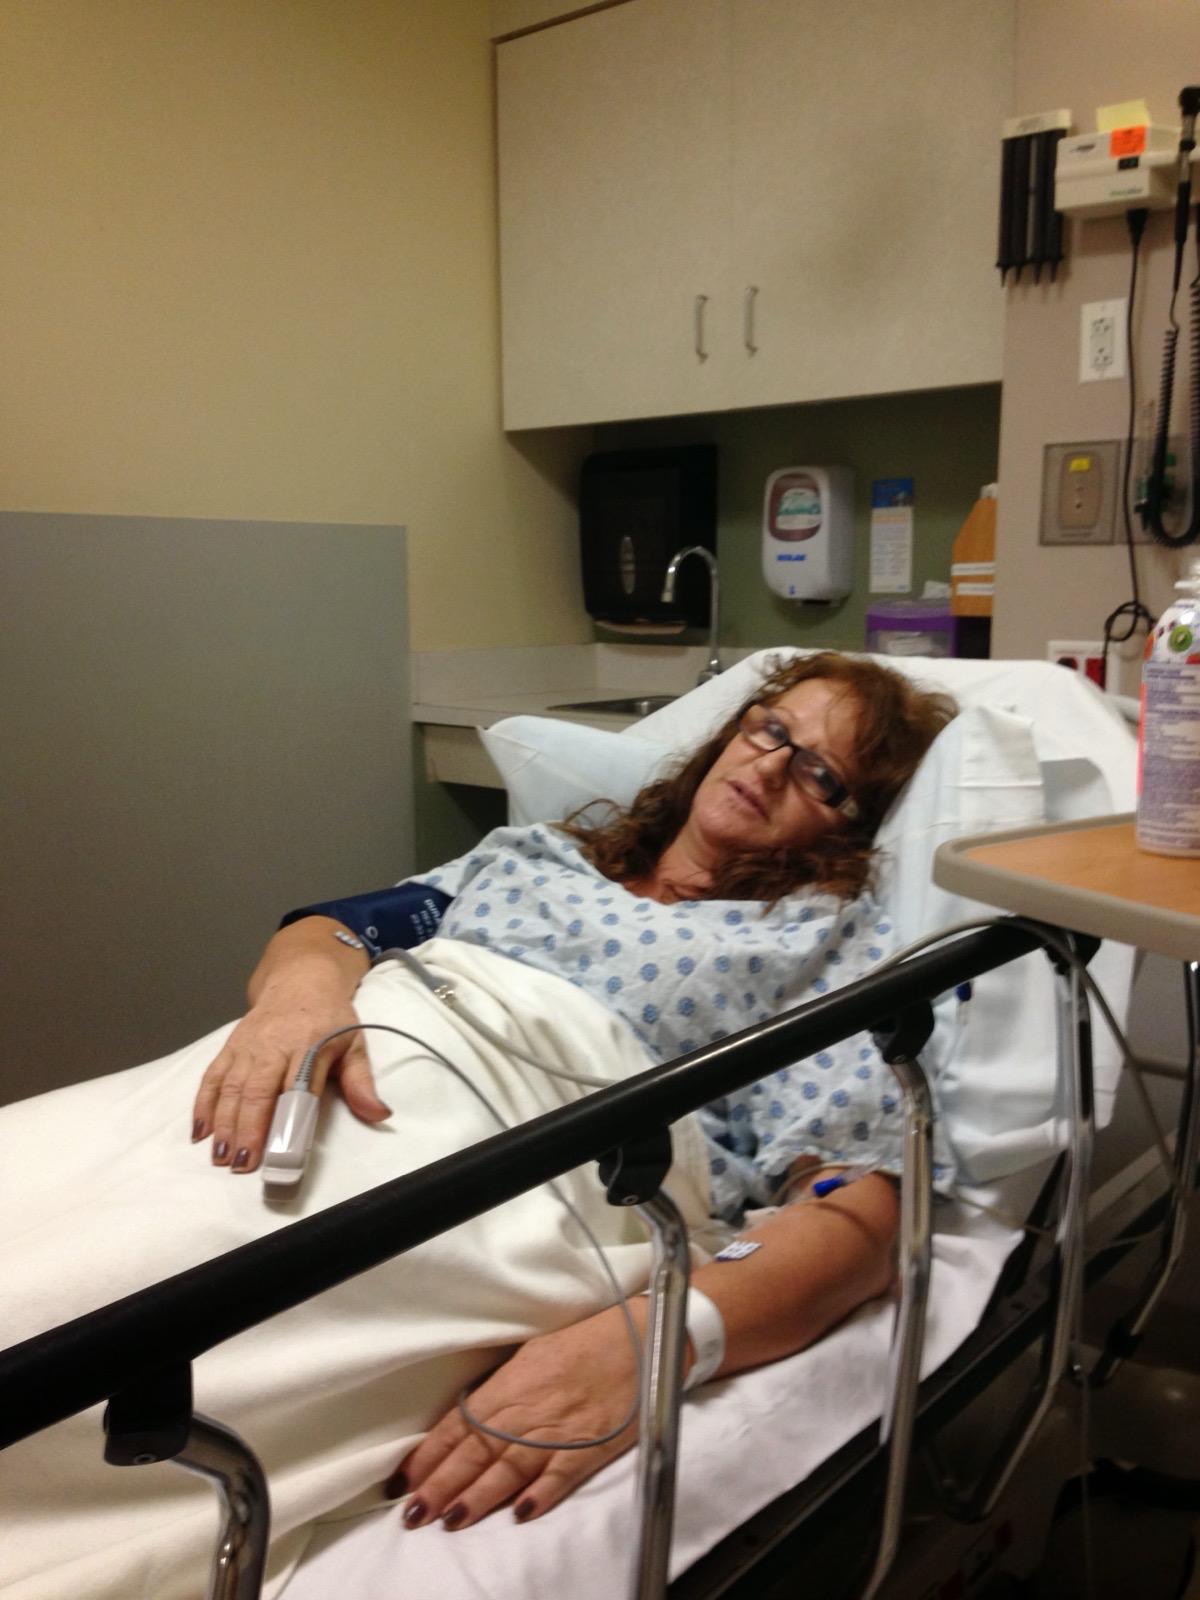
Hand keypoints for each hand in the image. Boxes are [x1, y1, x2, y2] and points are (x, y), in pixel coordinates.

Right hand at [191, 984, 389, 1172]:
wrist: (300, 978)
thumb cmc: (331, 1017)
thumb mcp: (354, 1044)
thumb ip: (361, 1082)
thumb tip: (379, 1115)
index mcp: (309, 1046)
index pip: (297, 1089)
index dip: (286, 1121)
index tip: (279, 1153)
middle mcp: (273, 1046)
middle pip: (256, 1091)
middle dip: (246, 1129)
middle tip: (240, 1164)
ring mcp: (247, 1045)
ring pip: (230, 1087)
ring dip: (223, 1122)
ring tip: (220, 1156)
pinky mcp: (230, 1045)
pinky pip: (213, 1075)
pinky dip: (203, 1103)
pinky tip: (200, 1131)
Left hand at [389, 1303, 644, 1530]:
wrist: (638, 1337)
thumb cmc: (582, 1340)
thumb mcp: (530, 1352)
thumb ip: (500, 1387)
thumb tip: (466, 1419)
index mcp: (510, 1382)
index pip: (459, 1423)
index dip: (429, 1454)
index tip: (401, 1480)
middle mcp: (528, 1409)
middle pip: (477, 1451)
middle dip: (441, 1484)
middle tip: (413, 1513)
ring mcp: (559, 1430)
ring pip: (510, 1469)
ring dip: (479, 1496)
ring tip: (450, 1520)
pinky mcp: (591, 1445)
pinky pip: (562, 1474)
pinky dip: (542, 1495)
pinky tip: (521, 1514)